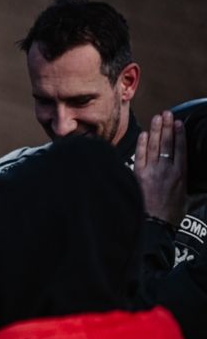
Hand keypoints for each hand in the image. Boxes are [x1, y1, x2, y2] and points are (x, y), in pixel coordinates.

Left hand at [136, 110, 186, 226]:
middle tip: (167, 113)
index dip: (179, 134)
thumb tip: (205, 188)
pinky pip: (140, 155)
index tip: (179, 123)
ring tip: (157, 118)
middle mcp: (166, 170)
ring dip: (155, 130)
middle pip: (166, 143)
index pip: (180, 149)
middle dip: (167, 127)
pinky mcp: (138, 175)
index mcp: (180, 174)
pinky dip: (142, 144)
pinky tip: (144, 134)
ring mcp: (151, 171)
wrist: (154, 225)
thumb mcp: (189, 201)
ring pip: (153, 146)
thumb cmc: (171, 215)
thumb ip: (197, 192)